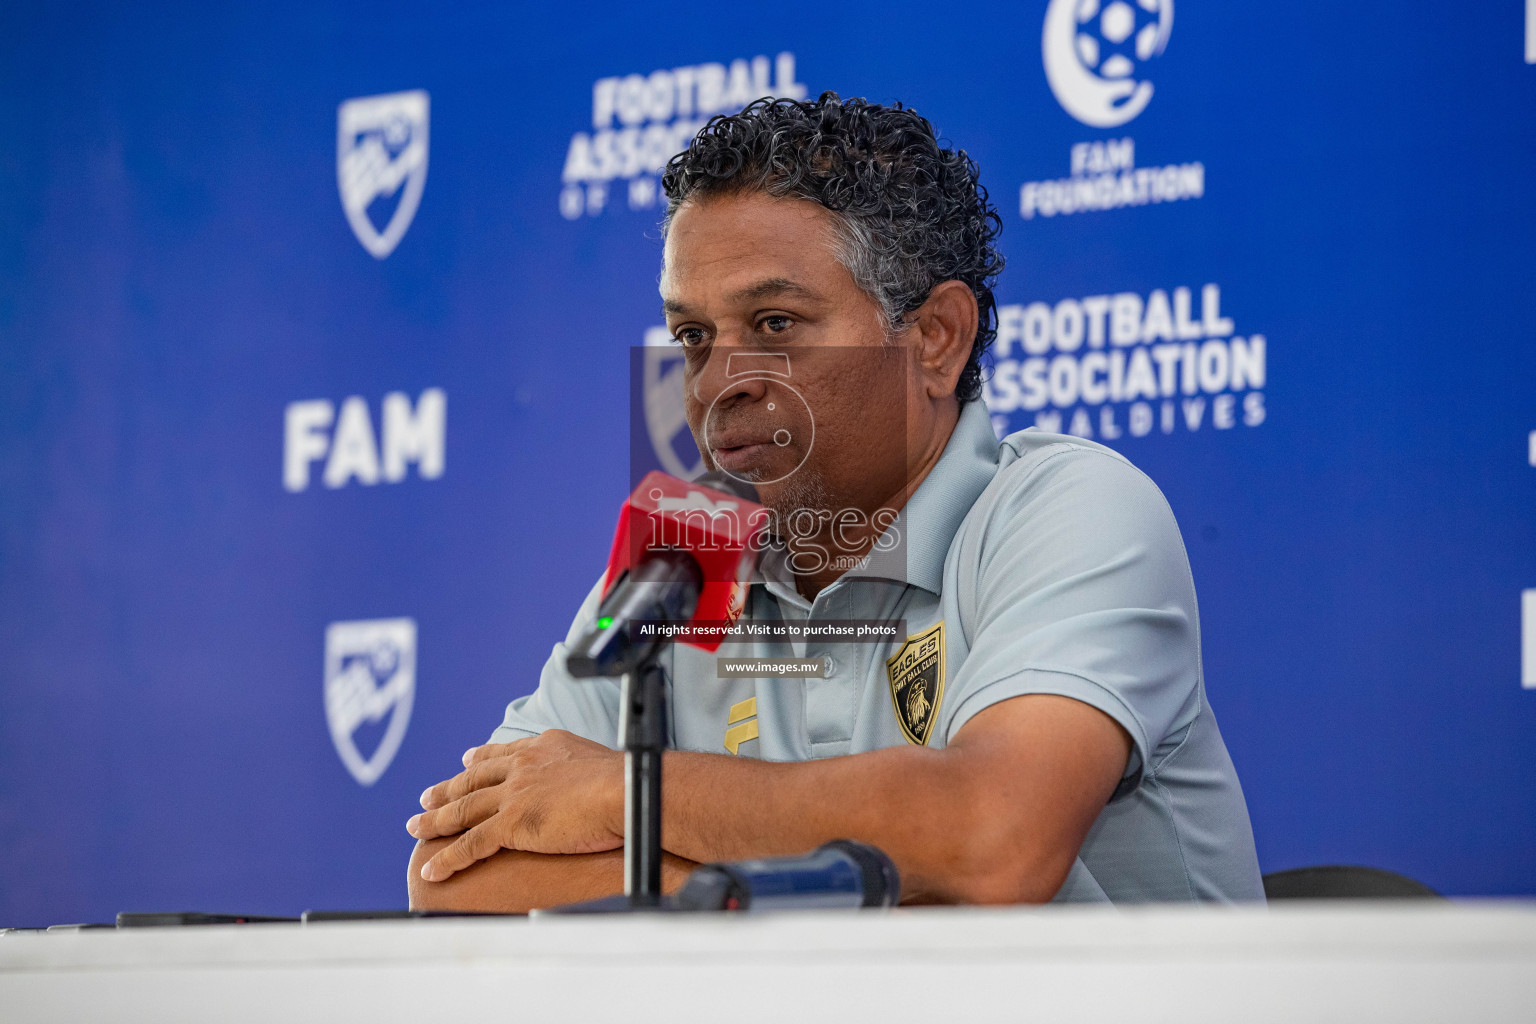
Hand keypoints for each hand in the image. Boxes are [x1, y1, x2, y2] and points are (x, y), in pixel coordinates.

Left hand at [406, 730, 623, 881]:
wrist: (623, 789)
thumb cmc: (626, 781)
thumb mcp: (597, 762)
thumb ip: (581, 769)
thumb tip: (590, 782)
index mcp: (543, 748)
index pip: (502, 753)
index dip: (480, 758)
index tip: (466, 760)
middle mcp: (522, 766)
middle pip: (473, 779)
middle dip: (447, 789)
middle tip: (426, 796)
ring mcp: (513, 795)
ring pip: (464, 810)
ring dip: (436, 820)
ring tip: (416, 826)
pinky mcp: (510, 824)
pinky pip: (470, 844)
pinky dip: (448, 858)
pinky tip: (432, 868)